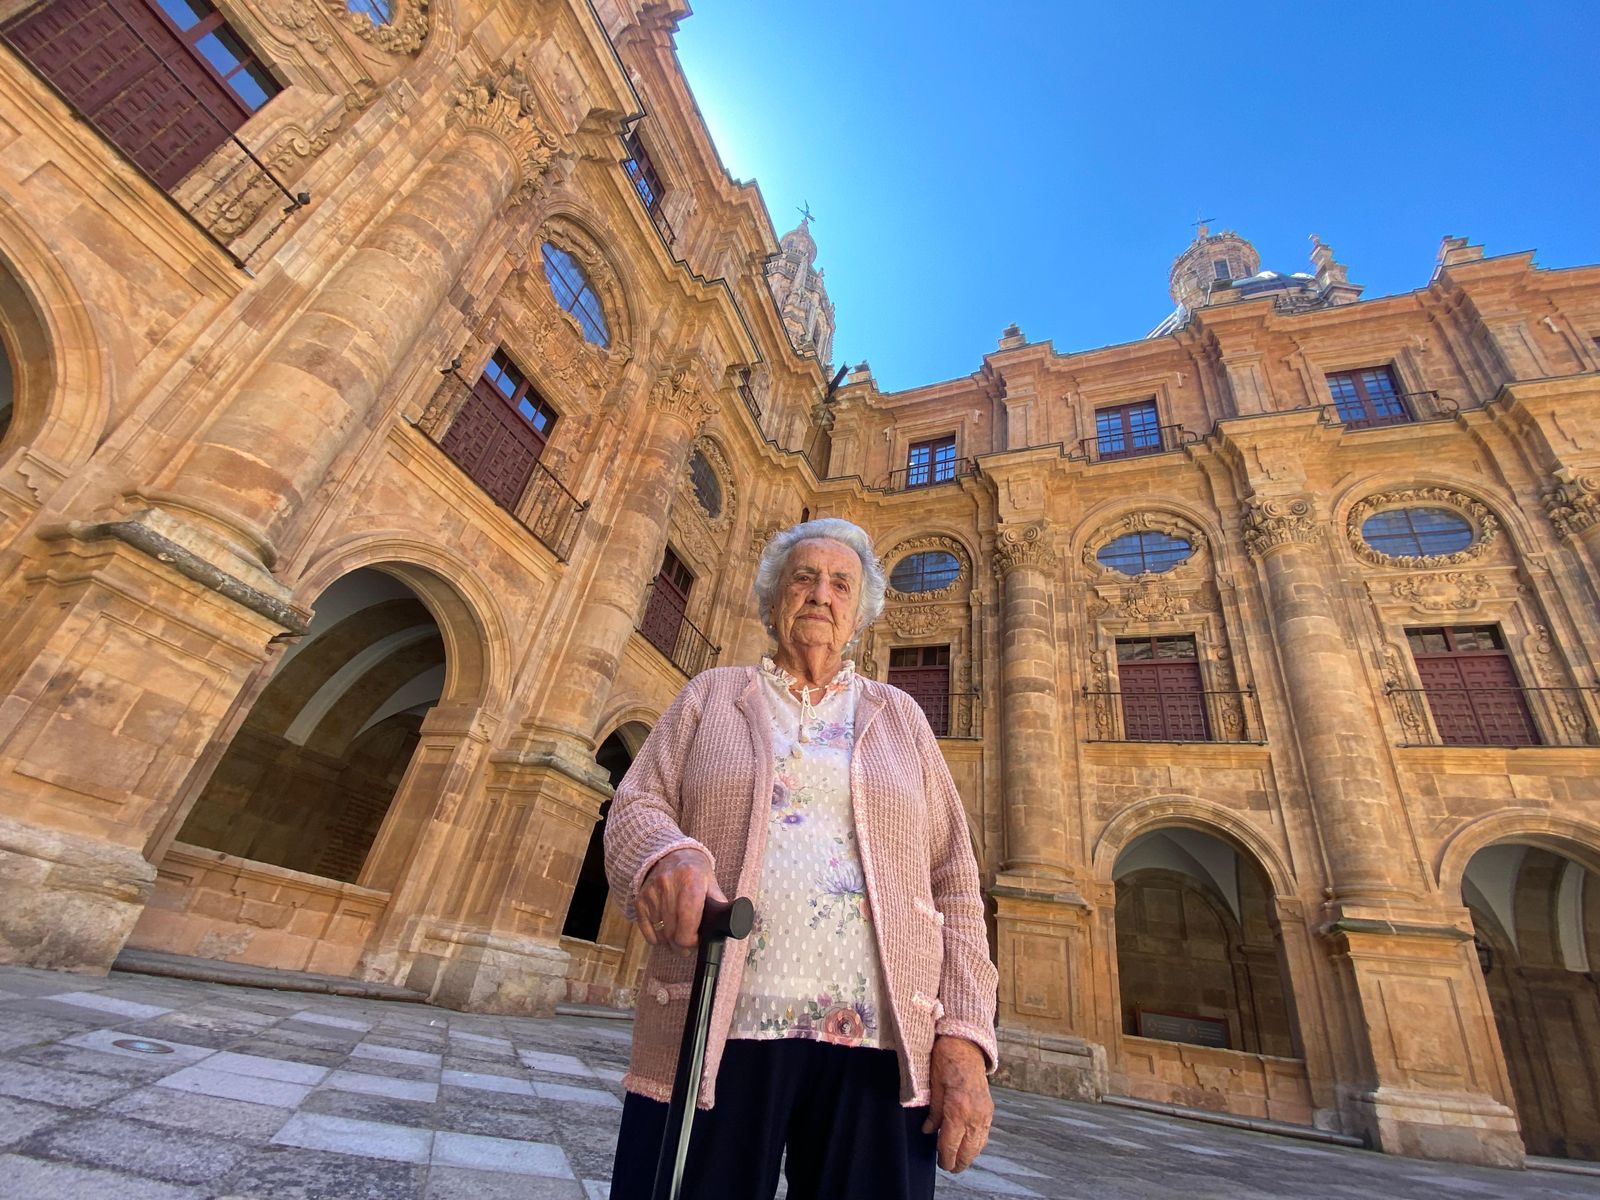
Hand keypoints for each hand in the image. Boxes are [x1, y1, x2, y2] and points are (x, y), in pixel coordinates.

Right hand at [635, 848, 723, 956]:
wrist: (671, 854)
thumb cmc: (695, 871)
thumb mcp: (711, 882)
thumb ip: (719, 904)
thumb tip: (727, 925)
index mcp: (690, 881)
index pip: (687, 923)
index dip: (692, 940)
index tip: (697, 942)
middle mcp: (668, 886)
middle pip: (673, 932)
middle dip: (682, 946)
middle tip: (688, 946)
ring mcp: (652, 893)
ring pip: (661, 934)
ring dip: (670, 943)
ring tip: (678, 938)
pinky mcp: (640, 899)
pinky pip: (647, 931)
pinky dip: (656, 938)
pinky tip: (665, 934)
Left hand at [922, 1035, 991, 1172]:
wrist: (965, 1046)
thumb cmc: (945, 1062)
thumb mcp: (933, 1088)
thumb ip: (933, 1114)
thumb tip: (929, 1132)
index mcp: (957, 1111)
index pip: (951, 1146)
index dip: (945, 1158)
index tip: (941, 1164)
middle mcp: (974, 1115)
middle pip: (968, 1150)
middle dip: (958, 1162)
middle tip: (948, 1166)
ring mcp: (985, 1113)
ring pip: (979, 1145)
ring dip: (969, 1155)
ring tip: (958, 1159)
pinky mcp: (989, 1109)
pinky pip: (985, 1133)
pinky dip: (977, 1143)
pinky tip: (970, 1144)